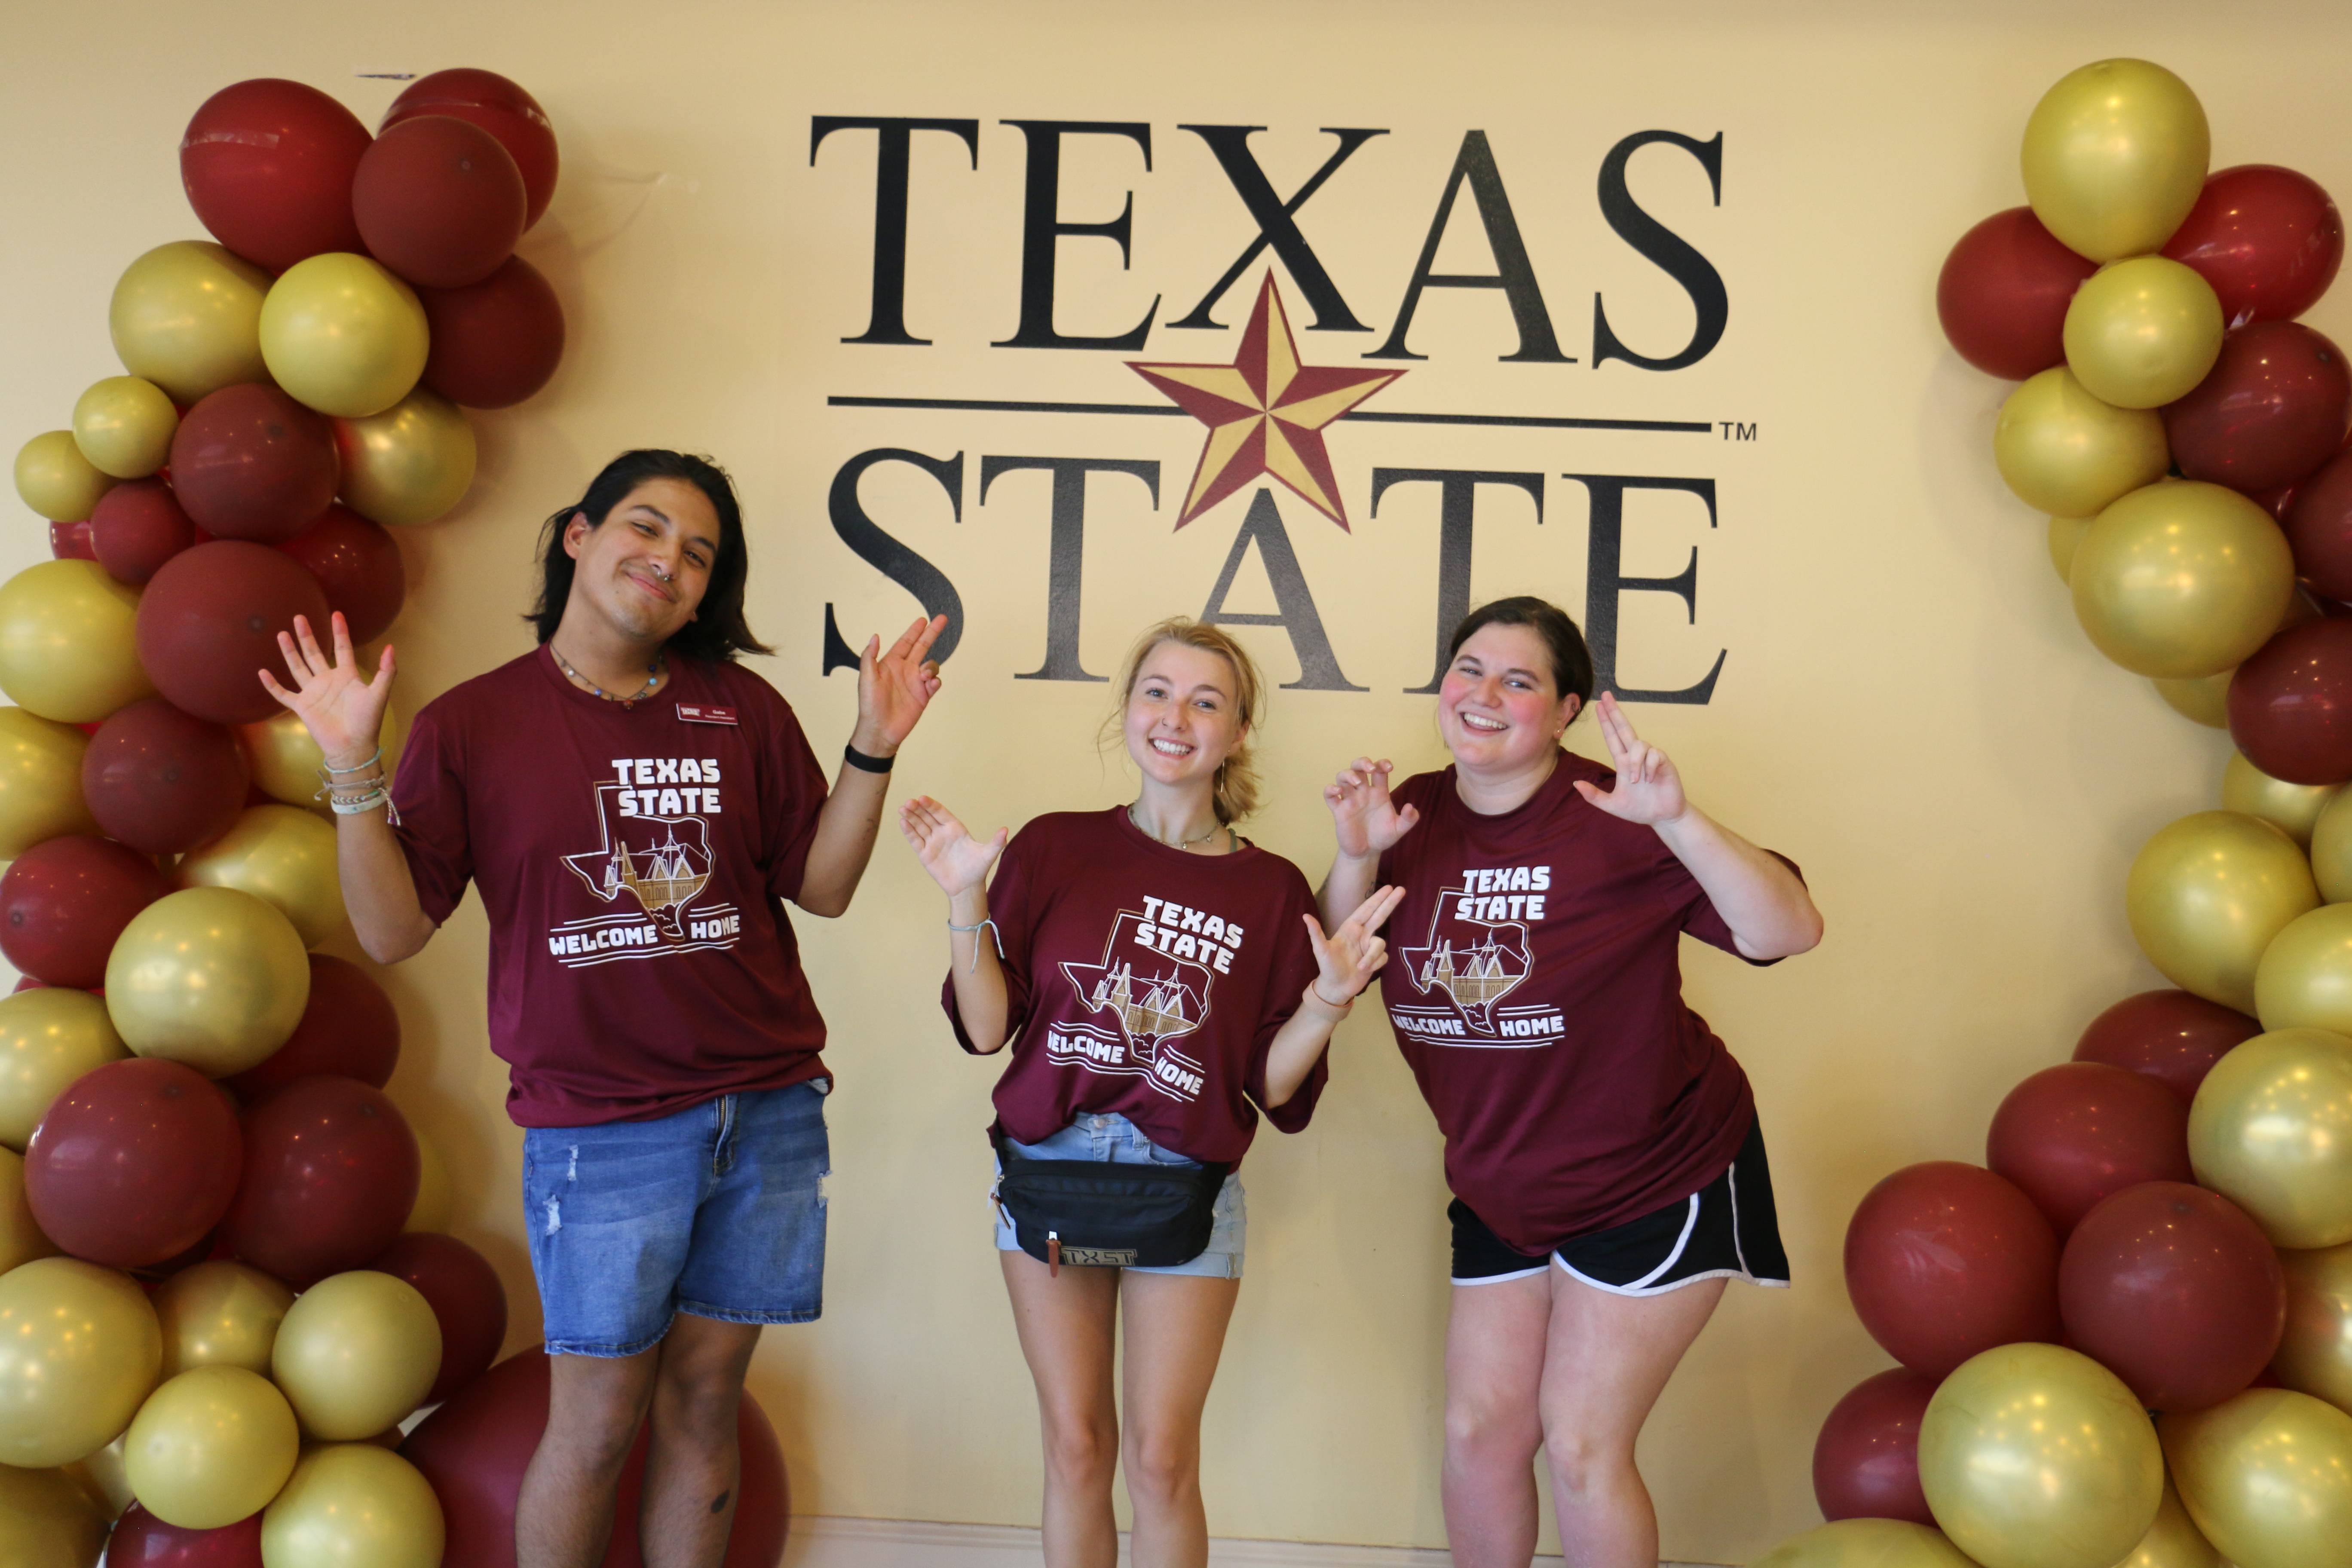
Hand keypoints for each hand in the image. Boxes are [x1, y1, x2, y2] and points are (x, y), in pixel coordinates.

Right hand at [258, 613, 393, 768]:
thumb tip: (390, 647)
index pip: (342, 648)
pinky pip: (283, 694)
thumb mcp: (379, 693)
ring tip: (282, 634)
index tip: (336, 614)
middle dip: (307, 635)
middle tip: (299, 617)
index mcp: (346, 676)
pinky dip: (272, 685)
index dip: (340, 632)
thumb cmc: (367, 721)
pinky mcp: (302, 706)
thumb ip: (386, 671)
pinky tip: (262, 672)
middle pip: (314, 653)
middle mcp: (327, 680)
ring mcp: (313, 693)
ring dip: (289, 652)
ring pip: (297, 667)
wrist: (353, 746)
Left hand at [853, 615, 946, 755]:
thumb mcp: (866, 678)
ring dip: (931, 667)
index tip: (923, 620)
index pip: (906, 642)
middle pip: (922, 647)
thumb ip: (869, 656)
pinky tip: (928, 684)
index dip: (914, 630)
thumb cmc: (870, 705)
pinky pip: (935, 682)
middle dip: (932, 632)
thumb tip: (875, 636)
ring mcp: (915, 683)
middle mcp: (905, 670)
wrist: (881, 729)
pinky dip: (935, 681)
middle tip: (942, 619)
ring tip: (923, 676)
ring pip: (931, 666)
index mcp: (891, 663)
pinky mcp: (923, 696)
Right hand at [898, 795, 1006, 896]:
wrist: (967, 888)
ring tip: (902, 808)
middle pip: (927, 817)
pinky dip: (909, 831)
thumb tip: (1006, 830)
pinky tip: (902, 822)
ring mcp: (932, 843)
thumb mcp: (988, 855)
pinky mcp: (924, 854)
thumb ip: (996, 842)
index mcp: (955, 828)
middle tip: (908, 802)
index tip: (922, 798)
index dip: (931, 805)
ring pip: (919, 826)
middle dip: (918, 809)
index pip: (941, 813)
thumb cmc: (978, 869)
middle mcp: (942, 833)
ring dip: (910, 817)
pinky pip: (915, 840)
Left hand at [1302, 884, 1405, 1005]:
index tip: (1388, 887)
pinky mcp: (1376, 959)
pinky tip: (1363, 970)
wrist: (1336, 988)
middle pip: (1380, 915)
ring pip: (1380, 944)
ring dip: (1371, 957)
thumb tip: (1305, 916)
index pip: (1366, 909)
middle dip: (1390, 903)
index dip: (1377, 898)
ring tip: (1360, 967)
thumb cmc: (1327, 967)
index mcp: (1350, 928)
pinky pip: (1382, 957)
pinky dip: (1373, 965)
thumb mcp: (1320, 950)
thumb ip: (1315, 932)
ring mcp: (1369, 946)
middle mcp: (1362, 934)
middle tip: (1402, 889)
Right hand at [1323, 757, 1420, 859]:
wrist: (1367, 852)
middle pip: (1358, 767)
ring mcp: (1350, 800)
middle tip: (1370, 769)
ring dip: (1348, 774)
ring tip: (1357, 783)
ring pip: (1342, 777)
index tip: (1389, 768)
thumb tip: (1410, 807)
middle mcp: (1363, 792)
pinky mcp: (1339, 810)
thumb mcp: (1399, 829)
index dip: (1382, 763)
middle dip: (1362, 762)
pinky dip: (1330, 789)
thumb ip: (1409, 819)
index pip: (1379, 770)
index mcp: (1379, 792)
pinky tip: (1338, 791)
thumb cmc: (1382, 837)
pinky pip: (1329, 795)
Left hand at [1573, 692, 1687, 825]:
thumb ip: (1594, 796)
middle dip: (1615, 712)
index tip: (1599, 706)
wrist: (1663, 817)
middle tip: (1606, 695)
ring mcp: (1650, 758)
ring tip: (1636, 781)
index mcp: (1623, 762)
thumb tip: (1575, 783)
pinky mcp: (1664, 762)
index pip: (1612, 737)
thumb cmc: (1640, 809)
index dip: (1606, 722)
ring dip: (1635, 763)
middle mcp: (1636, 756)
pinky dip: (1649, 767)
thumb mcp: (1612, 805)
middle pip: (1624, 728)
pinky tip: (1650, 780)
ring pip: (1639, 744)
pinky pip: (1654, 755)